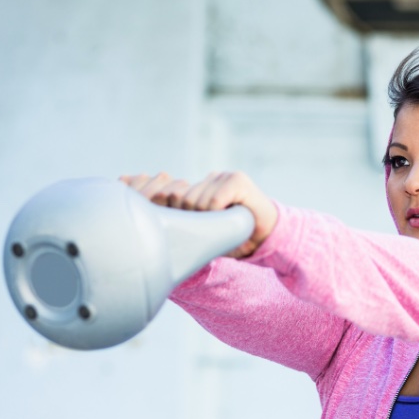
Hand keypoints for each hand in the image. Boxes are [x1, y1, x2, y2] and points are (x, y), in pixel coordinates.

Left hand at [118, 170, 279, 258]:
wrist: (269, 238)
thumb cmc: (234, 241)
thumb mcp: (203, 235)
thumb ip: (182, 225)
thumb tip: (149, 221)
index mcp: (201, 188)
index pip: (171, 194)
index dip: (175, 212)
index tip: (190, 222)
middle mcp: (211, 178)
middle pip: (179, 198)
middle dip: (189, 218)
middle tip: (210, 226)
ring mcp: (223, 177)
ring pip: (194, 200)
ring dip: (206, 219)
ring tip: (223, 222)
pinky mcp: (237, 180)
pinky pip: (212, 201)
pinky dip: (218, 215)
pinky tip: (231, 217)